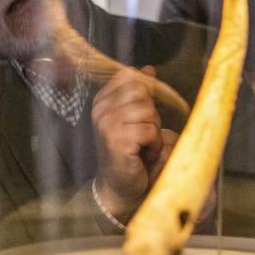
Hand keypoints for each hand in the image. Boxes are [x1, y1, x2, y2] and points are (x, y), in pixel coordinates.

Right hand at [92, 65, 164, 218]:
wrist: (121, 185)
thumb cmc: (131, 151)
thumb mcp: (135, 116)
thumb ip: (140, 93)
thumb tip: (148, 69)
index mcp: (102, 100)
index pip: (131, 77)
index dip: (146, 93)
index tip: (140, 115)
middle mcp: (100, 110)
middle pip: (141, 92)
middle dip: (151, 113)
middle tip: (143, 134)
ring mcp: (106, 124)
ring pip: (148, 111)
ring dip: (153, 131)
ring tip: (143, 145)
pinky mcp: (116, 140)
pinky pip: (149, 131)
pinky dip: (153, 145)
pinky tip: (143, 155)